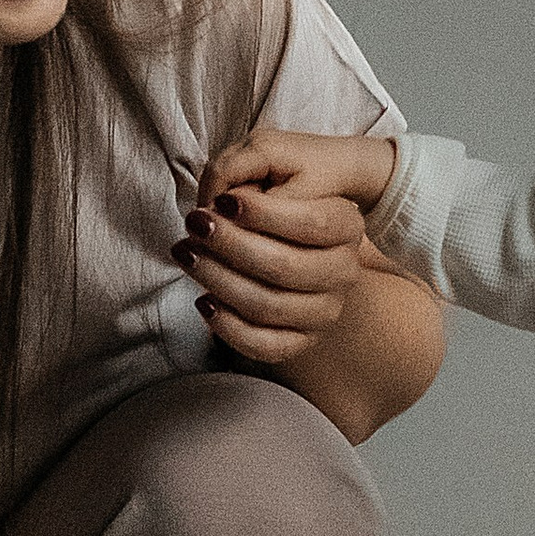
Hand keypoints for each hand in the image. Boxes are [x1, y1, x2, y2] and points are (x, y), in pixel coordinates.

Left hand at [181, 126, 397, 360]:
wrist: (309, 265)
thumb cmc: (283, 220)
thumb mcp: (283, 191)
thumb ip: (254, 190)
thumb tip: (215, 208)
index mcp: (348, 228)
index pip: (311, 222)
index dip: (262, 212)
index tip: (221, 201)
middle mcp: (344, 272)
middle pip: (284, 265)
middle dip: (229, 245)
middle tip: (194, 224)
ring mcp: (325, 312)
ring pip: (266, 305)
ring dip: (217, 279)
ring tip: (186, 254)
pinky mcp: (302, 342)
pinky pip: (263, 345)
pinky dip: (227, 326)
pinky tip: (203, 301)